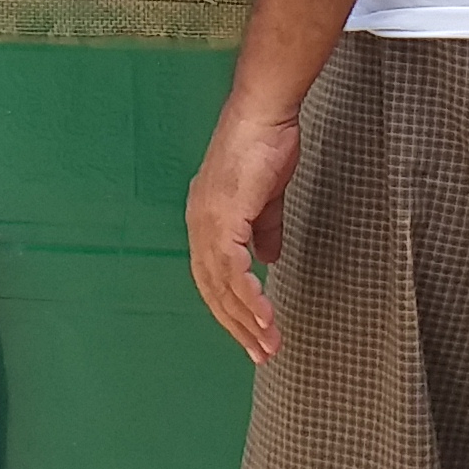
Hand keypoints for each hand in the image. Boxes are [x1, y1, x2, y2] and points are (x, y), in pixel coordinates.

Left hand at [187, 104, 300, 364]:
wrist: (263, 115)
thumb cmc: (265, 146)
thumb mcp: (265, 197)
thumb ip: (264, 229)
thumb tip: (269, 258)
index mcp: (205, 220)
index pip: (213, 277)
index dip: (232, 308)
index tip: (252, 334)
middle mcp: (199, 225)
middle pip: (213, 290)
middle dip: (238, 325)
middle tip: (261, 353)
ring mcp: (207, 222)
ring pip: (223, 286)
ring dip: (248, 319)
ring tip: (269, 344)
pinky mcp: (223, 218)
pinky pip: (234, 269)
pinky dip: (250, 296)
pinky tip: (265, 315)